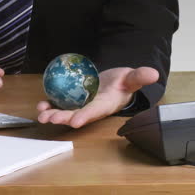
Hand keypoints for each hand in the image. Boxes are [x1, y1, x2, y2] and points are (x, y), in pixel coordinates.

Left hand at [37, 67, 158, 127]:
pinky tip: (40, 104)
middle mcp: (91, 109)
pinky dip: (50, 104)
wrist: (114, 83)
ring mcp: (80, 105)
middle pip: (76, 115)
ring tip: (42, 114)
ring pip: (65, 111)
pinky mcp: (72, 100)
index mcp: (105, 105)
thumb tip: (154, 73)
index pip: (95, 112)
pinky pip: (59, 103)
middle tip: (51, 118)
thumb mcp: (132, 77)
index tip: (76, 121)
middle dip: (63, 117)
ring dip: (52, 114)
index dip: (85, 116)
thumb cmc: (123, 82)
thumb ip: (140, 76)